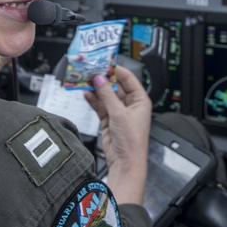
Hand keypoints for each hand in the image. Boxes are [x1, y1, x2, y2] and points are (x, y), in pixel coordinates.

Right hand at [84, 65, 150, 204]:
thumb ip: (107, 95)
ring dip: (96, 89)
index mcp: (140, 100)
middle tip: (91, 71)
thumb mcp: (119, 113)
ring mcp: (119, 112)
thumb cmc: (132, 141)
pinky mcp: (109, 120)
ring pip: (106, 95)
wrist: (125, 162)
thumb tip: (99, 79)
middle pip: (115, 86)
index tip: (104, 63)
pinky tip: (86, 94)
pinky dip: (93, 100)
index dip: (116, 70)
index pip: (128, 79)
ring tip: (85, 81)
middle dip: (103, 79)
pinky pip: (100, 106)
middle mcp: (130, 105)